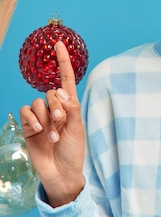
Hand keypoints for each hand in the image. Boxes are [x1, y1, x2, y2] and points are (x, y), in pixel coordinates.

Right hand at [20, 41, 85, 206]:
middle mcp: (55, 108)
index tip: (59, 44)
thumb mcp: (78, 128)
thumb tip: (60, 91)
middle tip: (60, 122)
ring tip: (53, 135)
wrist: (61, 172)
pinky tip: (38, 131)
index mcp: (70, 105)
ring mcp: (41, 117)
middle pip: (51, 91)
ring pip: (38, 102)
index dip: (63, 61)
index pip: (66, 78)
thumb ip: (71, 108)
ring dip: (45, 117)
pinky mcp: (28, 126)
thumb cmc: (74, 151)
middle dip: (56, 105)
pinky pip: (26, 111)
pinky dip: (32, 120)